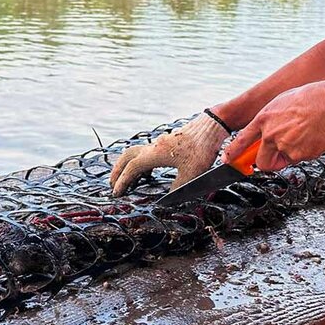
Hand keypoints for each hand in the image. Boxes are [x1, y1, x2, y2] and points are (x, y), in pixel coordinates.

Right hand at [109, 114, 228, 195]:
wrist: (212, 127)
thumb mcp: (191, 174)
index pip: (132, 169)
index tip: (116, 193)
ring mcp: (160, 143)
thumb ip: (177, 188)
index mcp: (155, 154)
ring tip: (127, 180)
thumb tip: (168, 198)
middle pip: (127, 157)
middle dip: (117, 171)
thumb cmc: (202, 149)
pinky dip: (141, 163)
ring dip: (128, 166)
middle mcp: (153, 147)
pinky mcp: (168, 142)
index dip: (122, 182)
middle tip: (112, 184)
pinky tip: (148, 172)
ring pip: (136, 153)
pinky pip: (146, 152)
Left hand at [223, 80, 324, 170]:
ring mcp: (283, 146)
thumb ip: (271, 120)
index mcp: (263, 118)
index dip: (233, 153)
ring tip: (301, 139)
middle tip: (276, 157)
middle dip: (266, 163)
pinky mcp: (298, 155)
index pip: (242, 140)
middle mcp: (270, 134)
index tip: (228, 160)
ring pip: (281, 162)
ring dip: (287, 156)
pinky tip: (311, 138)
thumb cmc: (311, 100)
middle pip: (260, 161)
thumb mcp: (282, 103)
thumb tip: (267, 131)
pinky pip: (298, 160)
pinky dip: (303, 153)